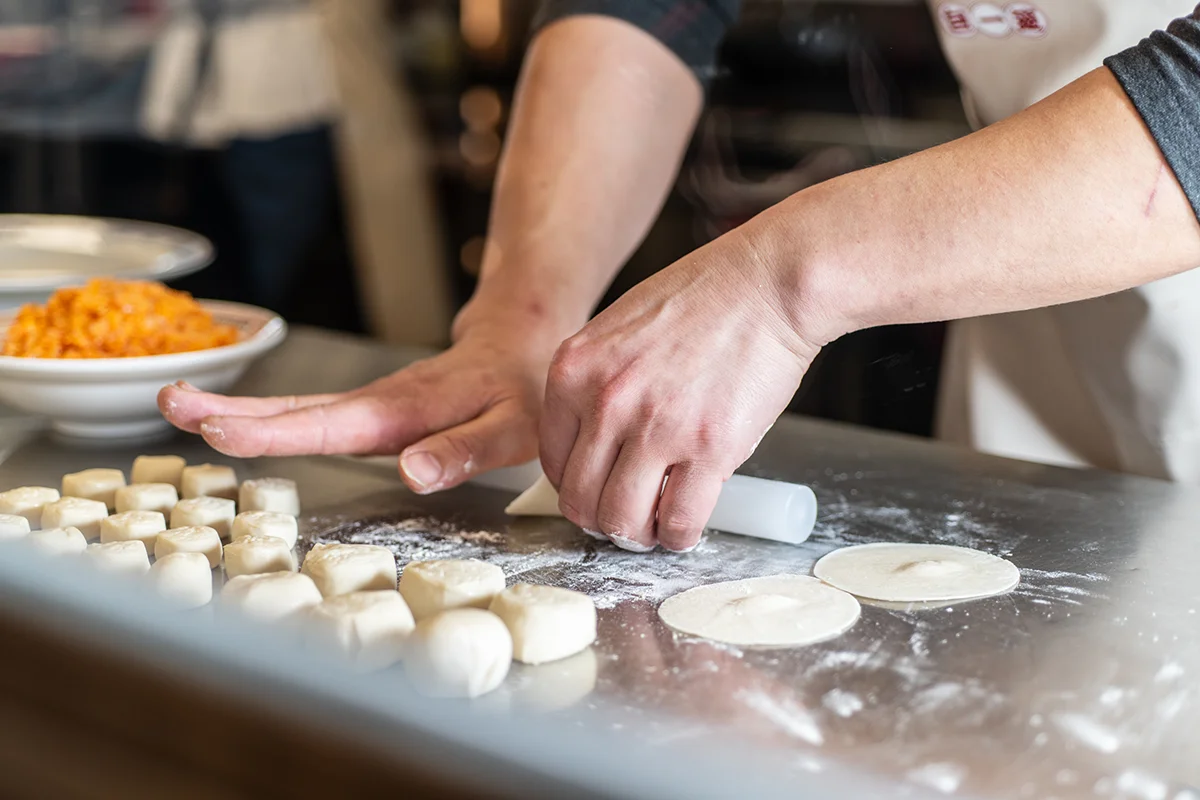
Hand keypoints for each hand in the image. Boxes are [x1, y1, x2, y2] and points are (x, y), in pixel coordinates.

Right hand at [159, 325, 556, 493]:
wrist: (518, 344)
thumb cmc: (518, 392)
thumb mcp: (511, 429)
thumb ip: (463, 450)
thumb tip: (409, 473)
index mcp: (406, 410)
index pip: (331, 423)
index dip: (275, 431)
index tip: (221, 430)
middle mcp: (376, 405)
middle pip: (295, 409)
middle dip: (231, 410)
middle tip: (169, 405)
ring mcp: (368, 405)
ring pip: (295, 407)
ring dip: (236, 409)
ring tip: (176, 406)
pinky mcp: (368, 410)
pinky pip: (310, 413)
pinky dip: (265, 416)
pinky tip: (230, 421)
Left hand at [539, 229, 820, 551]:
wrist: (768, 283)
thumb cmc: (704, 298)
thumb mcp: (620, 327)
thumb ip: (596, 379)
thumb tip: (590, 439)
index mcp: (574, 370)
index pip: (552, 459)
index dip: (575, 486)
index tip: (597, 491)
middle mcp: (606, 402)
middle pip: (580, 498)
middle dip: (600, 519)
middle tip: (623, 520)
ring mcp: (657, 428)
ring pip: (622, 520)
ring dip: (636, 535)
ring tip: (653, 527)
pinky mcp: (709, 449)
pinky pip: (678, 521)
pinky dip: (678, 536)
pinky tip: (684, 528)